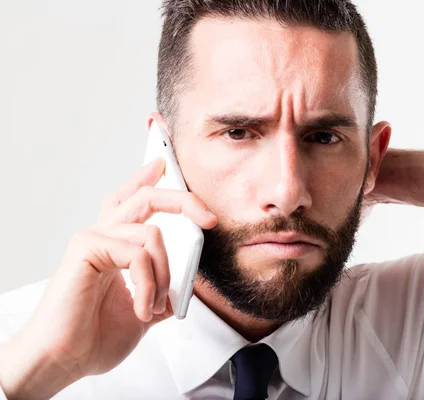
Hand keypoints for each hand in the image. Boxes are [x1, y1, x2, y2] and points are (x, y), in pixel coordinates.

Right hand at [0, 158, 216, 398]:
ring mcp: (93, 239)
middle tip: (209, 219)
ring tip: (155, 306)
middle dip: (182, 201)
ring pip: (152, 234)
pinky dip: (149, 283)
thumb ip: (163, 287)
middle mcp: (103, 235)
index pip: (131, 200)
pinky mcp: (86, 248)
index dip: (145, 178)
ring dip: (164, 275)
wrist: (65, 360)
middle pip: (146, 197)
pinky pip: (137, 253)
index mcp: (115, 245)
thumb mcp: (145, 307)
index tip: (163, 163)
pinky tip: (143, 308)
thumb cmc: (95, 336)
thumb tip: (188, 280)